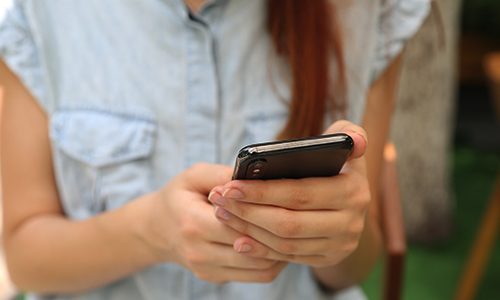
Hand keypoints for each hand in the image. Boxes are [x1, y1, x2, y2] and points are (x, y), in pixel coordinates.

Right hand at [138, 162, 287, 283]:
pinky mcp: (215, 278)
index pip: (240, 224)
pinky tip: (279, 243)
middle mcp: (199, 252)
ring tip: (293, 231)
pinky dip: (272, 261)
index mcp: (193, 223)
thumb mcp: (193, 175)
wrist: (156, 228)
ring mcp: (207, 270)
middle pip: (254, 249)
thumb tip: (254, 175)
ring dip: (281, 251)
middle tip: (299, 217)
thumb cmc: (179, 197)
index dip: (266, 213)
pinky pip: (254, 276)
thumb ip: (222, 174)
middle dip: (279, 233)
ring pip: (260, 268)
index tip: (287, 201)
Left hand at [208, 121, 369, 267]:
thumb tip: (355, 141)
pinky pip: (289, 257)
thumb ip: (348, 132)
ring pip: (285, 242)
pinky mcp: (328, 258)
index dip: (262, 191)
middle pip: (288, 223)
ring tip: (223, 213)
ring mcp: (340, 244)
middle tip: (219, 199)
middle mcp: (350, 222)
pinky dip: (261, 249)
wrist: (351, 201)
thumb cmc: (337, 164)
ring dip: (249, 230)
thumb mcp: (345, 143)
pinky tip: (239, 239)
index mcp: (353, 191)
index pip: (299, 194)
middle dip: (248, 212)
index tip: (230, 185)